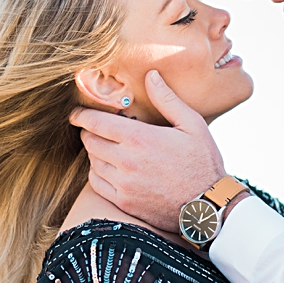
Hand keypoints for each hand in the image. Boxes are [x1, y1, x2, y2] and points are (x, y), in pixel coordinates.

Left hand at [69, 70, 225, 232]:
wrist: (207, 207)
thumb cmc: (202, 162)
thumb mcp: (192, 125)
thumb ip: (167, 99)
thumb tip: (151, 75)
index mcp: (139, 138)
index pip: (96, 122)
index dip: (81, 115)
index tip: (76, 113)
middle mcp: (126, 161)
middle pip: (90, 141)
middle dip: (88, 131)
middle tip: (94, 128)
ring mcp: (123, 184)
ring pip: (92, 162)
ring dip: (93, 152)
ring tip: (104, 146)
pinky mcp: (124, 202)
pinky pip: (96, 184)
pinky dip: (96, 173)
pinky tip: (106, 168)